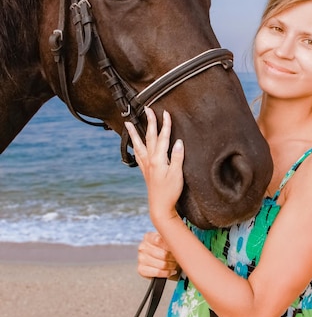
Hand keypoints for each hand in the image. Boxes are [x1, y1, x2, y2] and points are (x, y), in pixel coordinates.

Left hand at [125, 108, 184, 227]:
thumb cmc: (170, 191)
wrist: (160, 207)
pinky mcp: (146, 171)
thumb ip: (177, 157)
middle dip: (149, 122)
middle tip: (147, 109)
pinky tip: (134, 144)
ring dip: (134, 133)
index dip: (165, 125)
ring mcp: (146, 165)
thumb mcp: (177, 174)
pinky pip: (138, 154)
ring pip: (139, 144)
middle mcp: (150, 160)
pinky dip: (135, 146)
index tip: (166, 113)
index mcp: (158, 159)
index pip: (163, 138)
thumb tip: (178, 142)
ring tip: (127, 123)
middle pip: (149, 137)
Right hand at [138, 232, 179, 278]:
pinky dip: (166, 273)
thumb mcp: (165, 239)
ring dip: (171, 266)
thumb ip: (170, 238)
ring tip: (173, 264)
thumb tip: (180, 240)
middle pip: (163, 254)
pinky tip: (170, 271)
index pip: (159, 240)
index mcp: (148, 237)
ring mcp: (141, 259)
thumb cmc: (162, 248)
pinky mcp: (141, 269)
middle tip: (176, 258)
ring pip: (162, 265)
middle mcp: (143, 247)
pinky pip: (158, 272)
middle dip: (173, 258)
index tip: (176, 248)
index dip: (170, 246)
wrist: (156, 259)